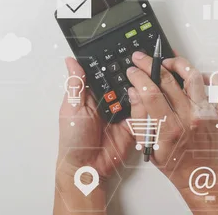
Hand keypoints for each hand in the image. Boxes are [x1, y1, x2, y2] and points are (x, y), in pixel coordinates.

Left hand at [54, 57, 133, 213]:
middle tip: (139, 67)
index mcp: (93, 94)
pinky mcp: (133, 124)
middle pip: (124, 82)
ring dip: (139, 90)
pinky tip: (146, 101)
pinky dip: (146, 107)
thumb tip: (71, 61)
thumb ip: (76, 84)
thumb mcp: (72, 108)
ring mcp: (122, 112)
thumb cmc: (73, 140)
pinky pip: (143, 112)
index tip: (124, 51)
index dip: (113, 63)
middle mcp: (109, 100)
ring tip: (143, 84)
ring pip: (135, 95)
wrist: (88, 168)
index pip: (105, 73)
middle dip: (131, 76)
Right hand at [126, 51, 217, 212]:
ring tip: (168, 61)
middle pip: (168, 81)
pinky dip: (209, 76)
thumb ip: (140, 118)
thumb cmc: (175, 163)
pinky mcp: (216, 111)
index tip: (132, 70)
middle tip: (143, 58)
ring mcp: (204, 113)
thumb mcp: (148, 145)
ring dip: (178, 64)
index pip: (151, 94)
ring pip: (193, 77)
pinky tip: (197, 74)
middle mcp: (188, 118)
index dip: (139, 77)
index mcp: (169, 129)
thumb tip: (135, 92)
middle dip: (151, 64)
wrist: (200, 174)